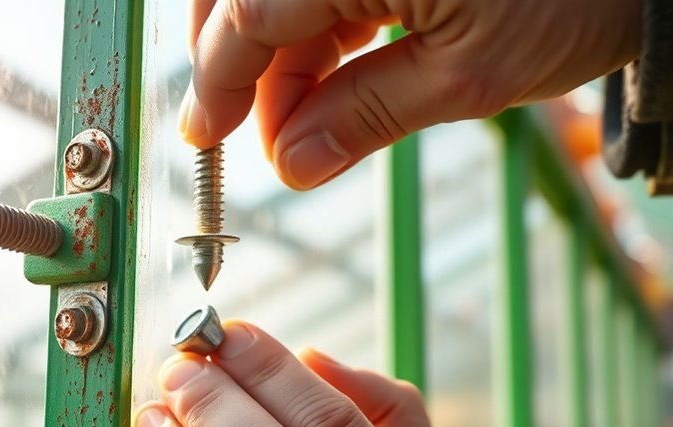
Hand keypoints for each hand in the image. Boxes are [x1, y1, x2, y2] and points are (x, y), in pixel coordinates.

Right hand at [181, 0, 641, 189]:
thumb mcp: (467, 76)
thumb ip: (364, 117)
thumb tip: (291, 166)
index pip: (247, 13)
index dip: (217, 80)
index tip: (206, 138)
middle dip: (237, 62)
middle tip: (248, 132)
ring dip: (276, 53)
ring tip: (301, 122)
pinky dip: (315, 31)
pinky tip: (327, 78)